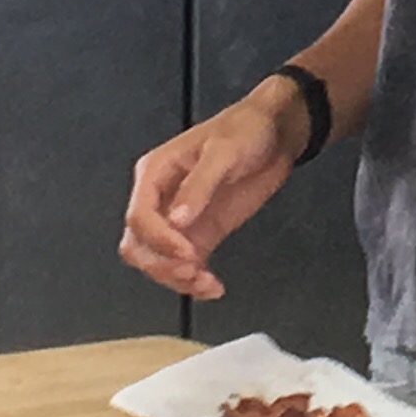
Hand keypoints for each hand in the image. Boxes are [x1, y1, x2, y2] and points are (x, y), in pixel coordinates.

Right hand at [120, 82, 308, 300]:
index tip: (186, 253)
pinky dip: (194, 282)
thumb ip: (200, 185)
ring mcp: (180, 220)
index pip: (139, 216)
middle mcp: (161, 198)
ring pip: (157, 261)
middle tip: (192, 272)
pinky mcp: (201, 234)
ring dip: (176, 279)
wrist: (276, 133)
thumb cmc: (245, 129)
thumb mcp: (224, 150)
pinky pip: (184, 265)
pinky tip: (212, 286)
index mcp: (155, 172)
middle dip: (161, 265)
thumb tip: (178, 220)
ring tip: (206, 282)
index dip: (158, 239)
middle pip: (139, 245)